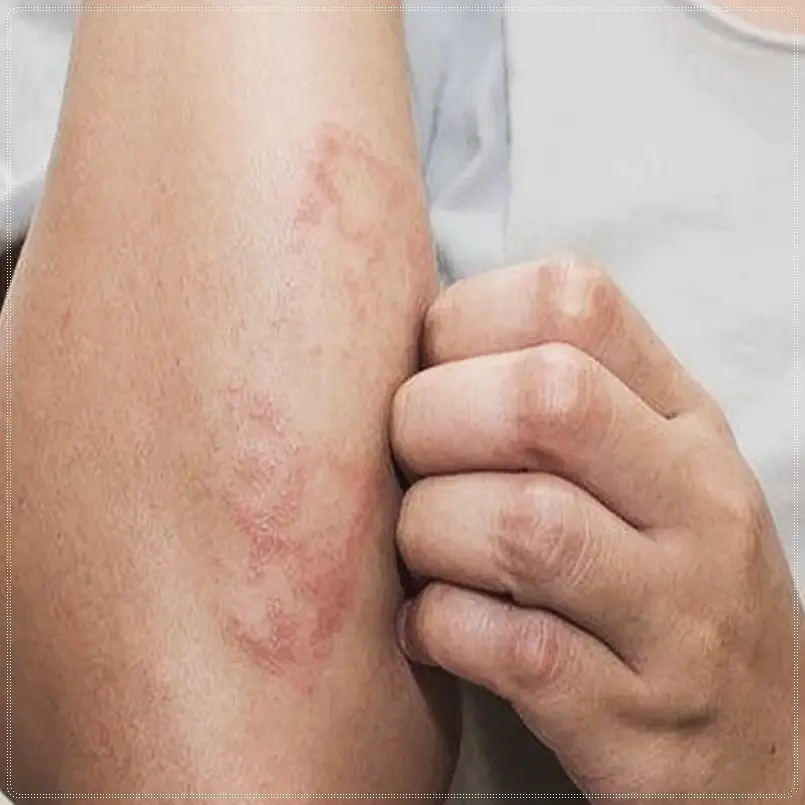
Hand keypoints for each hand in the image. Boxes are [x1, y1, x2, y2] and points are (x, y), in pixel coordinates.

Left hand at [390, 257, 799, 796]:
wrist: (763, 749)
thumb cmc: (666, 587)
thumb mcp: (648, 471)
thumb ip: (561, 403)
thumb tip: (416, 351)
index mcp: (684, 420)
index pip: (568, 301)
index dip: (461, 324)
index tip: (431, 377)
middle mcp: (696, 502)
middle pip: (538, 403)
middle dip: (426, 423)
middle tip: (409, 466)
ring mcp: (679, 615)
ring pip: (520, 527)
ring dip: (426, 534)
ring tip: (421, 553)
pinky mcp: (637, 720)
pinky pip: (511, 647)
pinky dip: (439, 627)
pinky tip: (429, 627)